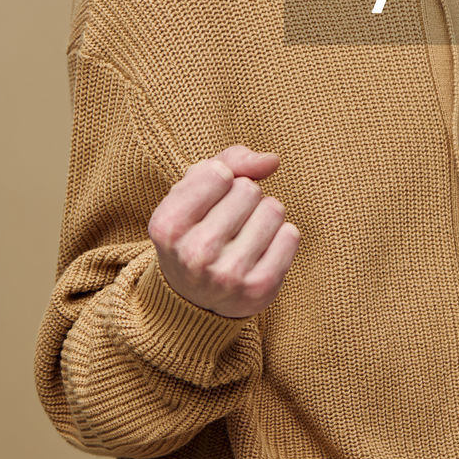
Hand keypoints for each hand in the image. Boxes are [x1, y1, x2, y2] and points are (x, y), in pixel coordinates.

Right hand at [147, 145, 300, 316]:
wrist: (194, 298)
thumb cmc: (197, 227)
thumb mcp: (194, 190)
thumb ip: (230, 161)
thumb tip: (272, 161)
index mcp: (167, 226)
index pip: (219, 173)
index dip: (221, 179)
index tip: (210, 199)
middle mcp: (194, 254)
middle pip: (249, 190)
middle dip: (244, 196)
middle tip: (228, 221)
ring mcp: (228, 276)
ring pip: (273, 209)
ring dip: (264, 215)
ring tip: (244, 235)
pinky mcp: (259, 289)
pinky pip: (291, 235)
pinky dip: (281, 235)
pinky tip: (261, 250)